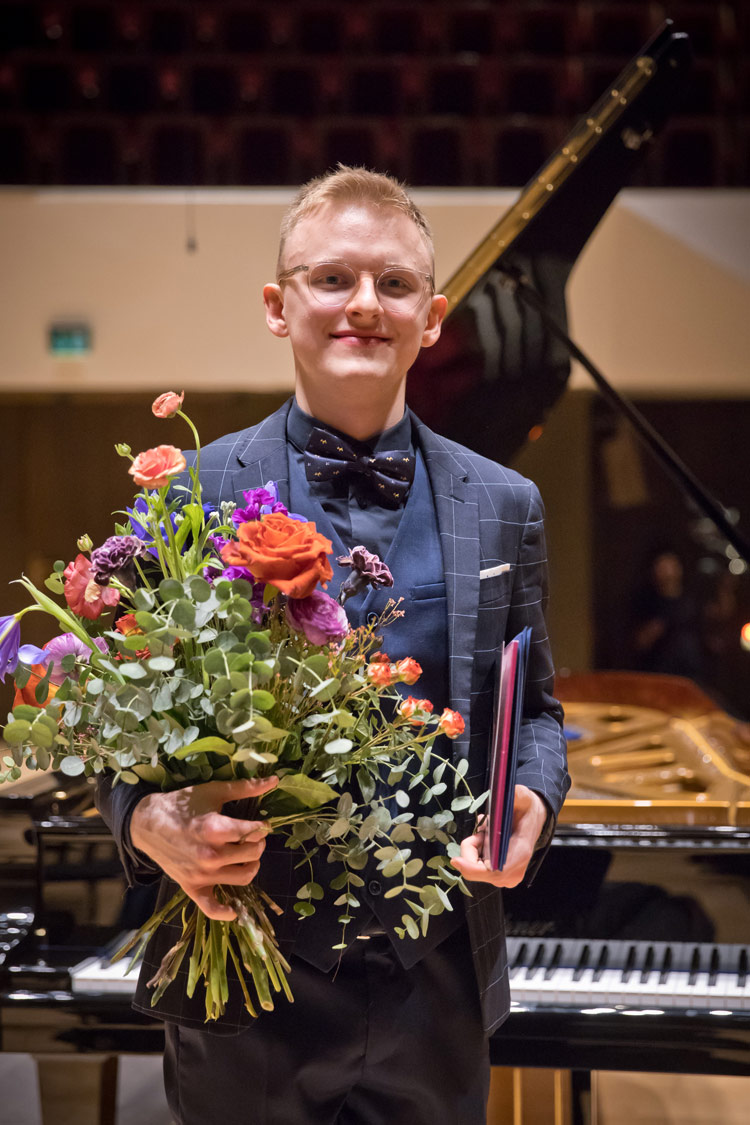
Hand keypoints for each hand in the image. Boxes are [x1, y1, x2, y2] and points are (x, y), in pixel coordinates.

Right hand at [130, 776, 277, 919]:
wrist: (147, 823)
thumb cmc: (181, 804)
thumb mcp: (213, 791)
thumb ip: (245, 788)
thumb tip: (275, 780)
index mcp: (216, 829)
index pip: (255, 833)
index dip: (262, 827)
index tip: (259, 824)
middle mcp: (211, 855)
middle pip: (253, 854)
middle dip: (258, 843)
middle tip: (252, 837)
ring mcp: (201, 874)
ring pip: (243, 877)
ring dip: (251, 866)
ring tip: (245, 855)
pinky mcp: (191, 887)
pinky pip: (212, 908)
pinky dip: (225, 912)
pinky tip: (234, 909)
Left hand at [450, 785, 547, 888]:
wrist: (533, 819)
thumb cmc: (527, 809)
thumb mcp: (523, 797)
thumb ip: (516, 795)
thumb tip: (505, 792)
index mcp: (520, 855)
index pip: (492, 872)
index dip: (471, 868)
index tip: (455, 859)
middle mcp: (512, 873)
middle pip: (476, 869)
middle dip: (472, 847)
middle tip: (482, 829)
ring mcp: (505, 877)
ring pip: (474, 866)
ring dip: (475, 847)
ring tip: (487, 831)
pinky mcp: (499, 876)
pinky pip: (477, 866)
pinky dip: (477, 851)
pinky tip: (486, 837)